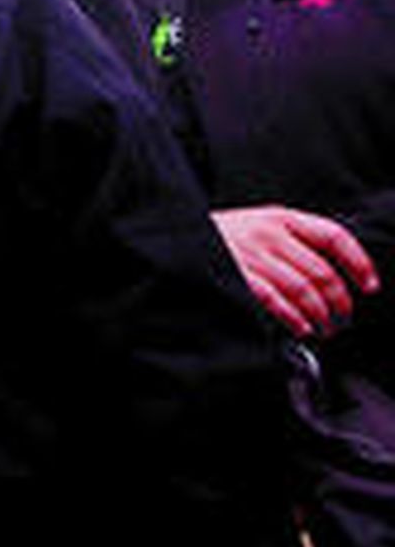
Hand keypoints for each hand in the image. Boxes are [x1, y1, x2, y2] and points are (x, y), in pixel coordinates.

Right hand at [211, 205, 380, 337]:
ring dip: (320, 316)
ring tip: (324, 329)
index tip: (369, 285)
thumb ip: (293, 240)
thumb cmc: (222, 236)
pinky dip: (293, 317)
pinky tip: (300, 327)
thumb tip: (333, 274)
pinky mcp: (235, 275)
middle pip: (322, 272)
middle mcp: (268, 233)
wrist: (177, 237)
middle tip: (343, 319)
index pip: (333, 236)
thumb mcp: (259, 224)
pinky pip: (275, 300)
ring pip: (303, 290)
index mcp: (279, 217)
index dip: (358, 262)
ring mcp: (251, 254)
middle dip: (340, 302)